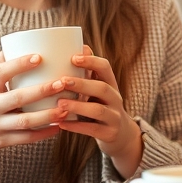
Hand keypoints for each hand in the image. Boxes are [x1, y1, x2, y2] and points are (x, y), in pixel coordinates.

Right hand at [0, 52, 66, 179]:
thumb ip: (0, 66)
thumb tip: (17, 41)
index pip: (1, 73)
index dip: (19, 64)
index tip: (39, 57)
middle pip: (17, 98)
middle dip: (41, 90)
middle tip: (62, 83)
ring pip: (25, 121)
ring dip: (48, 115)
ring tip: (66, 107)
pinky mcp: (2, 141)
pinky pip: (26, 138)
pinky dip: (44, 133)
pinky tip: (59, 125)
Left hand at [54, 46, 142, 178]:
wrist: (121, 136)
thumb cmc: (101, 107)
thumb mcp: (98, 91)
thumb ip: (88, 73)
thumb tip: (77, 46)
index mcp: (111, 84)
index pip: (105, 68)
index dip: (91, 61)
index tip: (73, 57)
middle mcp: (115, 99)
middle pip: (102, 88)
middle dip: (82, 83)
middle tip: (62, 81)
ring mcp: (114, 117)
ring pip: (98, 110)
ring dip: (78, 106)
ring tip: (60, 103)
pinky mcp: (110, 134)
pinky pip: (93, 129)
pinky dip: (76, 126)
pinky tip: (61, 123)